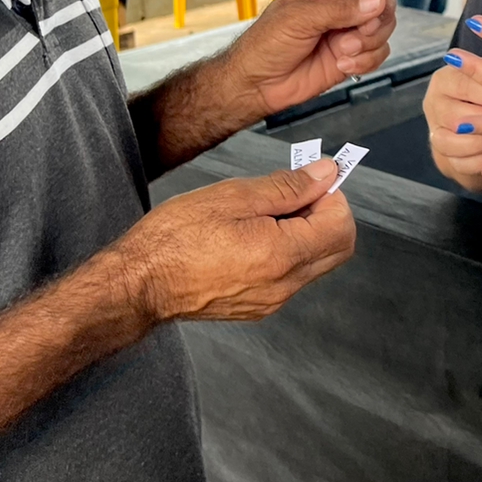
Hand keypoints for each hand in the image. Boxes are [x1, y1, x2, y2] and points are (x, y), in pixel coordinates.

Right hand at [117, 160, 355, 322]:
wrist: (139, 284)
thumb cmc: (176, 237)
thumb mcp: (233, 197)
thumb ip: (288, 187)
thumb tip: (326, 174)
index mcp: (282, 256)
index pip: (342, 226)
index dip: (333, 196)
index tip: (310, 179)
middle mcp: (284, 285)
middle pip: (337, 248)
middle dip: (326, 214)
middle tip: (295, 192)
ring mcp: (272, 301)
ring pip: (315, 263)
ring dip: (306, 232)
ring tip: (266, 211)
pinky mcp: (257, 306)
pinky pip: (291, 277)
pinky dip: (288, 250)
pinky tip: (254, 234)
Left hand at [227, 0, 409, 112]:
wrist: (258, 85)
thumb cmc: (266, 45)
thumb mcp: (299, 19)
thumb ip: (339, 9)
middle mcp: (340, 4)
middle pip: (381, 0)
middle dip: (375, 20)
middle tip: (357, 33)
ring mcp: (348, 30)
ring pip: (383, 28)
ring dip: (368, 43)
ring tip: (342, 52)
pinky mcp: (353, 54)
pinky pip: (379, 53)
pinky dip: (367, 61)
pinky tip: (344, 65)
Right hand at [423, 62, 481, 185]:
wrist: (480, 120)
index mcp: (444, 80)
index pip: (463, 86)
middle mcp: (434, 104)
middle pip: (455, 117)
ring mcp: (435, 131)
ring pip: (451, 143)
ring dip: (481, 143)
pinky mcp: (442, 155)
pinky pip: (459, 162)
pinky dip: (480, 160)